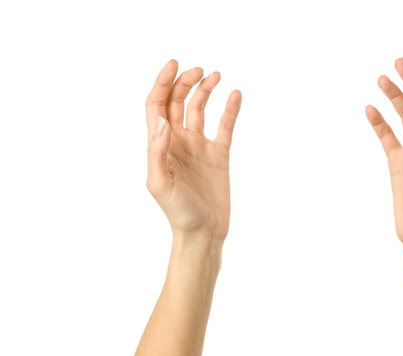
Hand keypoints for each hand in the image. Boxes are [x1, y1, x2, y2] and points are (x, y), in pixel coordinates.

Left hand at [145, 60, 241, 239]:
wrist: (203, 232)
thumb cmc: (178, 212)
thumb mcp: (161, 183)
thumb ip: (158, 151)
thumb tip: (162, 120)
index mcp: (161, 145)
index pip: (157, 106)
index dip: (162, 83)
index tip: (175, 65)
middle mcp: (179, 142)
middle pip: (177, 102)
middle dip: (185, 83)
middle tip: (199, 70)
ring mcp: (199, 148)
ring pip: (200, 110)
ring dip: (205, 91)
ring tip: (215, 76)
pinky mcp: (218, 156)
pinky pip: (224, 127)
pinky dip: (230, 110)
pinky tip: (235, 95)